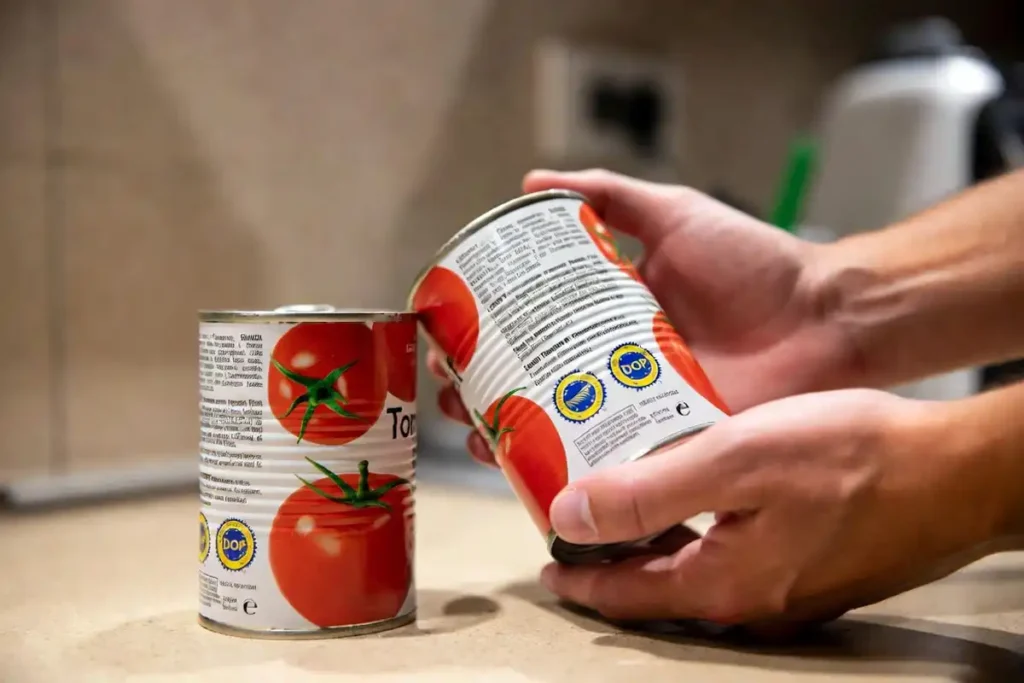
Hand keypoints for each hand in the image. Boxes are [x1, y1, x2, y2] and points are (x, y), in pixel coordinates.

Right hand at [430, 169, 857, 464]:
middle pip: (534, 387)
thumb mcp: (675, 214)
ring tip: (481, 439)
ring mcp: (639, 409)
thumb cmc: (755, 263)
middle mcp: (615, 365)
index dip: (487, 339)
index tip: (450, 341)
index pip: (533, 330)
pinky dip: (572, 474)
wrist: (826, 319)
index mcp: (610, 317)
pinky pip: (613, 465)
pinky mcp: (668, 446)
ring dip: (515, 439)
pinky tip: (535, 476)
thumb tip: (530, 180)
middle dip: (486, 396)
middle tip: (454, 398)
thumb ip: (611, 195)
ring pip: (562, 431)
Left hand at [539, 389, 1003, 627]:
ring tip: (627, 505)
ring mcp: (789, 591)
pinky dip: (700, 535)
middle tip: (578, 524)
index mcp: (725, 583)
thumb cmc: (858, 457)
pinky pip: (735, 560)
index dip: (580, 579)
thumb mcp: (736, 460)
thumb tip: (572, 518)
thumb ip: (648, 493)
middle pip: (659, 589)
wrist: (960, 470)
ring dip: (657, 544)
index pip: (627, 596)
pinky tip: (699, 499)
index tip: (547, 566)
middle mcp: (754, 602)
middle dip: (613, 559)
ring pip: (697, 573)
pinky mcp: (814, 569)